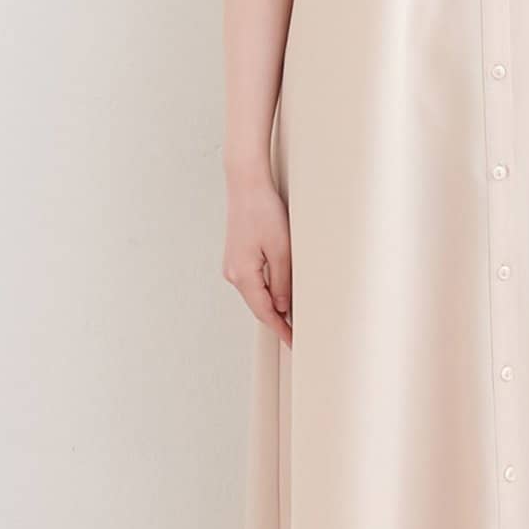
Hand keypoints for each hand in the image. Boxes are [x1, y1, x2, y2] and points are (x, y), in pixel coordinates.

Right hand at [223, 175, 291, 347]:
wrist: (246, 185)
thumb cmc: (263, 211)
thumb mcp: (281, 250)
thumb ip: (282, 282)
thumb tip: (282, 308)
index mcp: (242, 275)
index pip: (264, 312)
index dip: (281, 329)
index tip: (294, 343)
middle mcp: (232, 273)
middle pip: (257, 306)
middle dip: (277, 322)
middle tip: (296, 336)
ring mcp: (232, 265)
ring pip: (255, 294)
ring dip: (272, 307)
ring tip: (291, 319)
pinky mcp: (236, 257)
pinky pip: (252, 282)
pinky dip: (265, 292)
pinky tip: (278, 295)